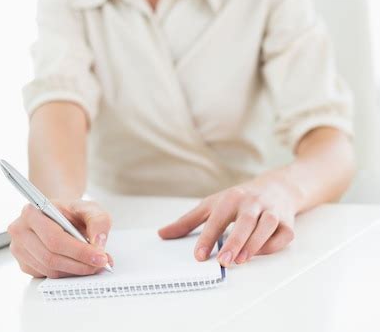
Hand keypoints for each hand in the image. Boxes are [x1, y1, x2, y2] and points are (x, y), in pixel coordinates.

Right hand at [7, 199, 113, 277]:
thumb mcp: (89, 208)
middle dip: (79, 264)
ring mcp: (19, 249)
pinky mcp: (24, 264)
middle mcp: (20, 230)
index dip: (79, 251)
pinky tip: (78, 266)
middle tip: (100, 264)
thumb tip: (99, 244)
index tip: (100, 257)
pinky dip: (66, 274)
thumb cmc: (71, 211)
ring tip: (93, 265)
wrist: (59, 215)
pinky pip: (47, 276)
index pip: (55, 238)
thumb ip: (98, 221)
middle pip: (51, 257)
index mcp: (32, 212)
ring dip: (75, 271)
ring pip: (49, 269)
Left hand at [158, 172, 296, 266]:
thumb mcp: (212, 204)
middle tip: (223, 261)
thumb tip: (162, 234)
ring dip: (254, 244)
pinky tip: (260, 253)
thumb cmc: (240, 198)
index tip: (199, 255)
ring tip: (240, 261)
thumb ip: (188, 221)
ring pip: (266, 227)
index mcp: (231, 197)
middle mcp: (252, 202)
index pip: (217, 217)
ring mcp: (271, 211)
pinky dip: (273, 245)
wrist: (277, 187)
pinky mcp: (287, 222)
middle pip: (245, 221)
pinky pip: (283, 235)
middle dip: (234, 241)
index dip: (208, 237)